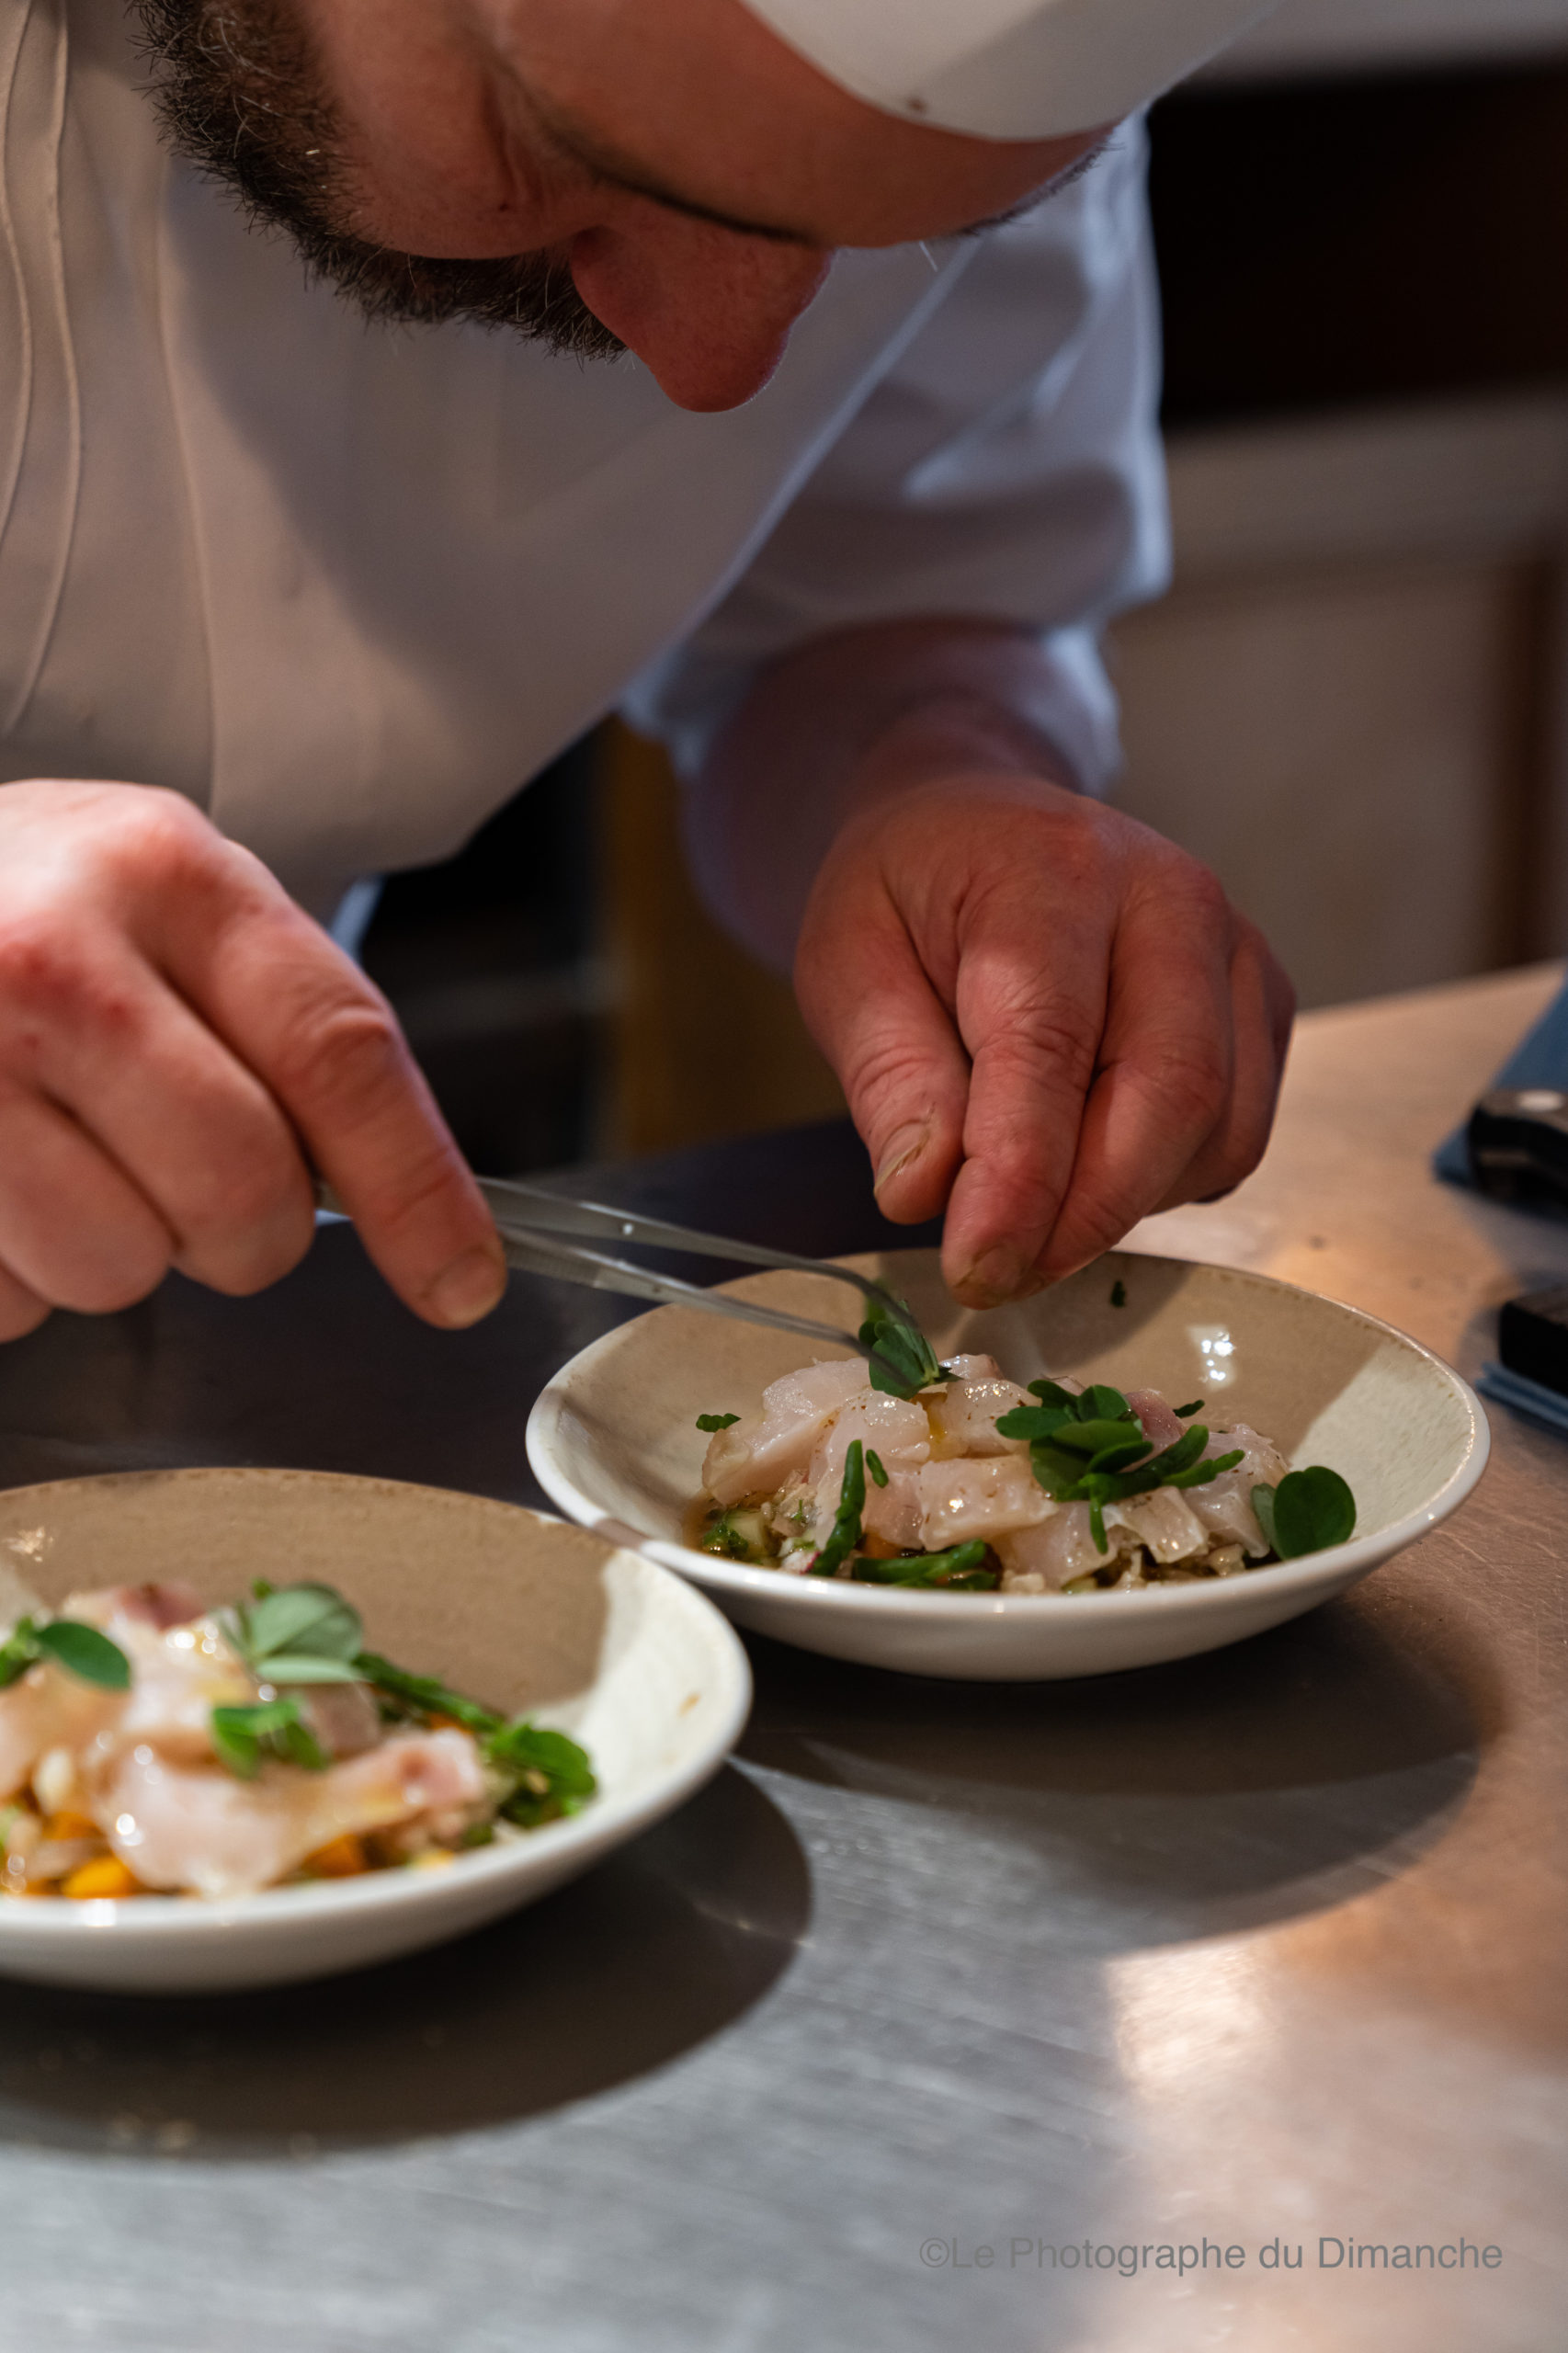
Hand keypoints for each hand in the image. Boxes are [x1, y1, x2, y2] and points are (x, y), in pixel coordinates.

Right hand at [0, 780, 505, 1337]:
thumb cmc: (18, 908)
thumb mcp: (156, 898)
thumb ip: (276, 1022)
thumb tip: (413, 1211)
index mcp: (165, 871)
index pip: (339, 1050)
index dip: (420, 1190)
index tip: (459, 1282)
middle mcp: (53, 954)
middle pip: (240, 1191)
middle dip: (240, 1231)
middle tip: (190, 1184)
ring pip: (115, 1270)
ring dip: (106, 1254)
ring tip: (53, 1158)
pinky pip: (4, 1301)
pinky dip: (11, 1271)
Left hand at [793, 770, 1293, 1306]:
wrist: (976, 826)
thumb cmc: (908, 896)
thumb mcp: (845, 966)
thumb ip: (889, 1078)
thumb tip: (925, 1195)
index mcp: (1055, 873)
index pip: (1053, 1048)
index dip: (1021, 1179)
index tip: (978, 1269)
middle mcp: (1172, 900)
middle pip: (1172, 1094)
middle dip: (1087, 1214)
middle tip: (1000, 1273)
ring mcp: (1235, 951)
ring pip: (1219, 1130)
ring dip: (1124, 1205)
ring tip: (1028, 1207)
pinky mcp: (1262, 1005)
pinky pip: (1236, 1136)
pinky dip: (1165, 1184)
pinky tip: (1087, 1164)